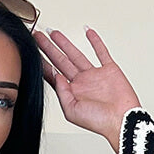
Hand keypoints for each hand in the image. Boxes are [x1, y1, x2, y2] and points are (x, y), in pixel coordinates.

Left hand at [33, 25, 141, 149]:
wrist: (121, 120)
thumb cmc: (98, 121)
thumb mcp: (72, 111)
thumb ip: (62, 93)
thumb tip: (56, 76)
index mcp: (71, 93)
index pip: (52, 74)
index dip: (42, 62)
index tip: (31, 51)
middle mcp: (81, 83)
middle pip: (60, 61)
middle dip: (48, 48)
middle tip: (37, 36)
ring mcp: (94, 75)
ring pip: (76, 54)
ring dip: (64, 43)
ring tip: (53, 32)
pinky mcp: (109, 69)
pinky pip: (101, 52)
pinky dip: (95, 41)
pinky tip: (87, 32)